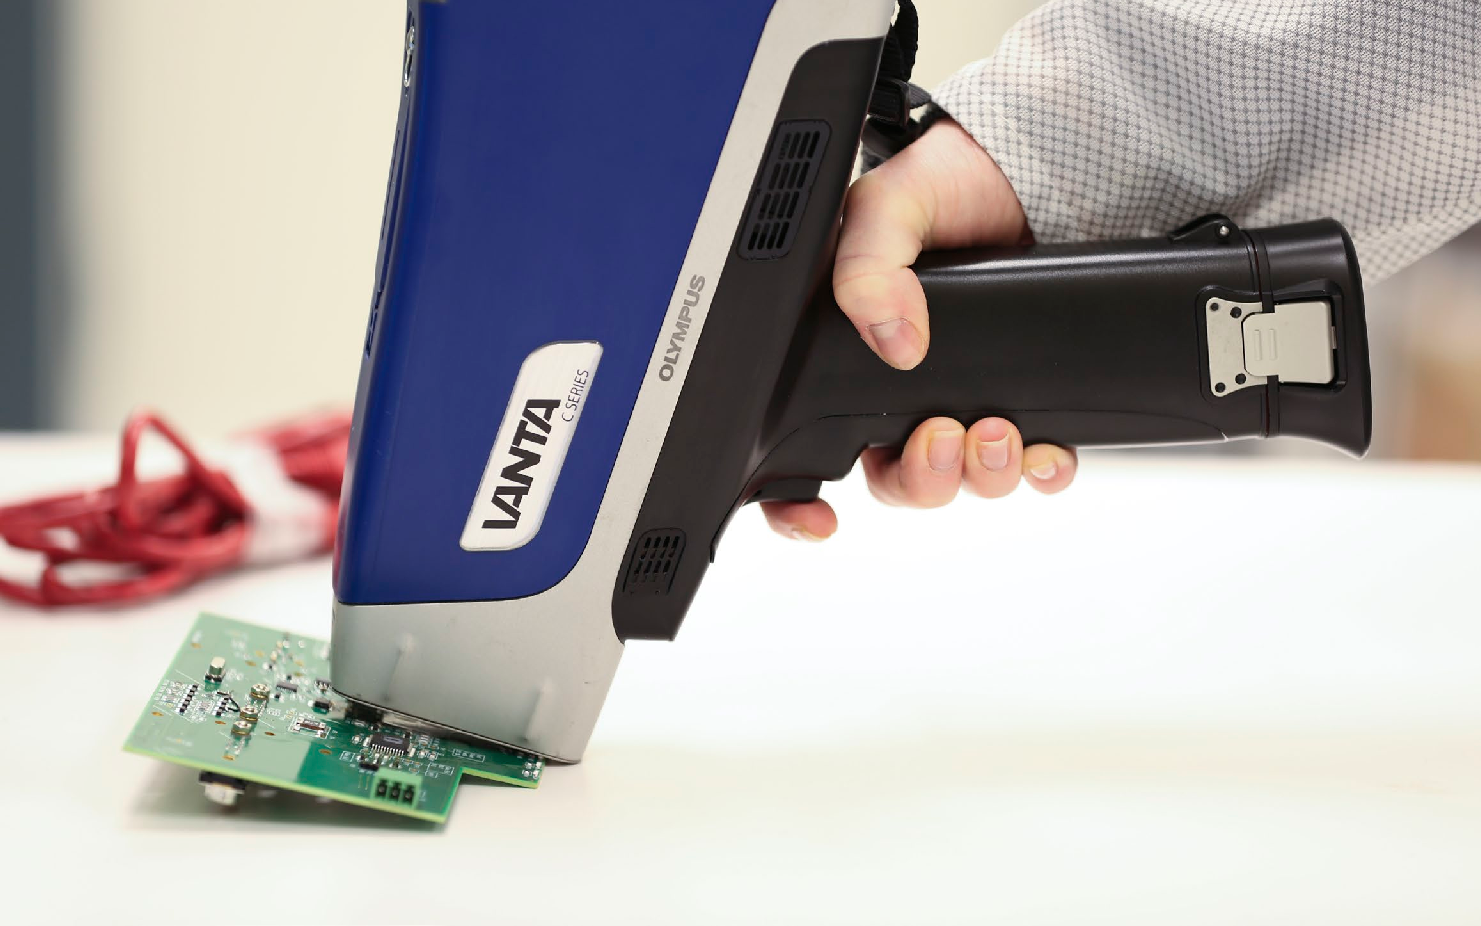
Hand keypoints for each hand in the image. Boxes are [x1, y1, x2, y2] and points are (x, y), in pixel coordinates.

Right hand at [761, 118, 1077, 540]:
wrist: (1033, 167)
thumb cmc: (948, 182)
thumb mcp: (886, 207)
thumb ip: (867, 268)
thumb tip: (892, 341)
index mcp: (844, 356)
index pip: (803, 453)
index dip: (796, 502)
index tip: (820, 519)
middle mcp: (901, 390)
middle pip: (898, 481)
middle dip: (920, 479)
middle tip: (940, 436)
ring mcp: (965, 398)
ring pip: (964, 481)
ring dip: (979, 474)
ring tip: (997, 429)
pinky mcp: (1027, 397)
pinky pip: (1032, 464)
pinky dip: (1039, 468)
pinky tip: (1043, 447)